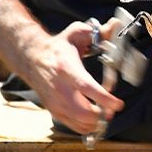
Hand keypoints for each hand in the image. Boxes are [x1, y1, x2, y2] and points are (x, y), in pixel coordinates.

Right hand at [24, 20, 124, 134]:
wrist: (32, 58)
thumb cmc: (59, 47)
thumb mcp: (77, 33)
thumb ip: (98, 31)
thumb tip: (115, 25)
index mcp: (66, 68)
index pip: (86, 87)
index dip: (104, 99)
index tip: (118, 104)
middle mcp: (58, 87)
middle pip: (83, 112)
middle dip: (102, 114)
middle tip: (113, 109)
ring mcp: (55, 102)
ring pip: (79, 122)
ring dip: (96, 121)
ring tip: (106, 113)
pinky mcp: (53, 110)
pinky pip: (73, 126)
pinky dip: (87, 126)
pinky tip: (94, 117)